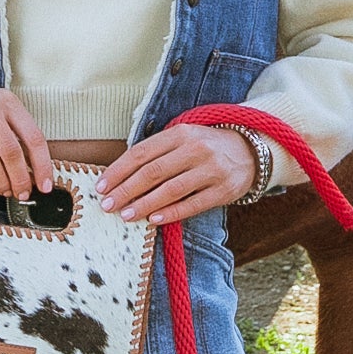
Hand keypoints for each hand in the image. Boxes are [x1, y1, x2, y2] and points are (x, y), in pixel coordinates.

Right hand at [0, 71, 55, 197]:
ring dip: (0, 182)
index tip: (45, 184)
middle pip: (11, 153)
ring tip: (4, 190)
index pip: (33, 137)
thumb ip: (15, 128)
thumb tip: (32, 166)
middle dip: (20, 180)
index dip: (43, 165)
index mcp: (7, 101)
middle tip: (22, 192)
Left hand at [99, 125, 257, 224]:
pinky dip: (171, 213)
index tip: (101, 186)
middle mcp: (195, 149)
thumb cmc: (206, 147)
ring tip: (125, 215)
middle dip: (126, 190)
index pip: (141, 152)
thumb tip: (120, 176)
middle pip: (152, 172)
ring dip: (144, 204)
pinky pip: (192, 205)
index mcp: (180, 133)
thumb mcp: (183, 139)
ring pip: (171, 190)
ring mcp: (211, 170)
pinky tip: (153, 220)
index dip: (118, 170)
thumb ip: (157, 152)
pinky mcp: (223, 190)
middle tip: (107, 204)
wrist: (251, 150)